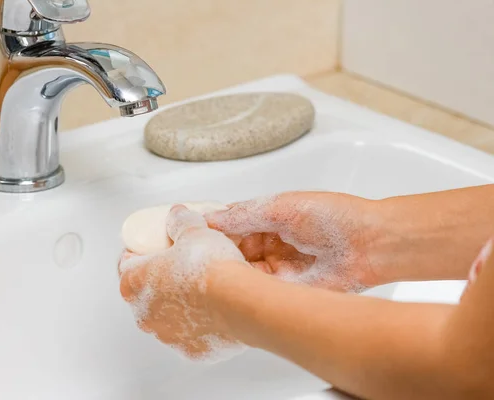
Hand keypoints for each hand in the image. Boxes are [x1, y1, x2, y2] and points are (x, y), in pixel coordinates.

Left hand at [118, 205, 248, 360]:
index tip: (155, 246)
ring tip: (206, 287)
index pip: (126, 263)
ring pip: (170, 317)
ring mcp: (168, 337)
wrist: (240, 301)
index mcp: (134, 283)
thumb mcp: (193, 229)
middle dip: (163, 279)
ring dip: (182, 304)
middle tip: (184, 264)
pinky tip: (218, 310)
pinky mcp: (193, 352)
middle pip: (147, 292)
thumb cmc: (210, 268)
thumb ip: (180, 221)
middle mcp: (145, 315)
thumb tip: (177, 215)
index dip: (141, 251)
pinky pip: (194, 335)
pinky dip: (202, 324)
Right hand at [205, 192, 380, 291]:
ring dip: (228, 275)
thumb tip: (210, 218)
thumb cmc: (332, 217)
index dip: (209, 233)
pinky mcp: (286, 290)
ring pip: (242, 274)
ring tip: (209, 277)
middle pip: (231, 253)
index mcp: (266, 221)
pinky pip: (259, 292)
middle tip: (194, 262)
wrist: (370, 244)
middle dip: (215, 257)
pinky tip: (231, 290)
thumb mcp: (282, 207)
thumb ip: (245, 214)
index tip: (188, 238)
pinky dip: (245, 292)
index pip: (228, 228)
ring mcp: (276, 269)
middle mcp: (268, 245)